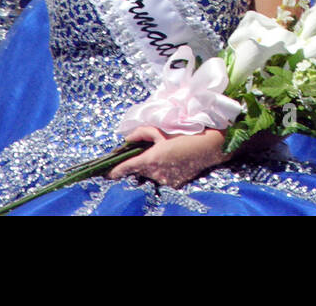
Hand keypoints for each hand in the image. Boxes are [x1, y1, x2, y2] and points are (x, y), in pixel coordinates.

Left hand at [109, 126, 229, 188]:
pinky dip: (163, 171)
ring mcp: (165, 180)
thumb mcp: (162, 131)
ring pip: (150, 174)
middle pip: (139, 170)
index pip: (127, 167)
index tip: (107, 174)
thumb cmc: (186, 135)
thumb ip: (142, 133)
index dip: (115, 171)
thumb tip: (128, 139)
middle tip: (148, 151)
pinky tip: (174, 161)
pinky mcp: (175, 184)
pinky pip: (162, 178)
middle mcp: (156, 173)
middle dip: (139, 163)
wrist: (209, 147)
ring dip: (152, 167)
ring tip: (165, 154)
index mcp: (151, 159)